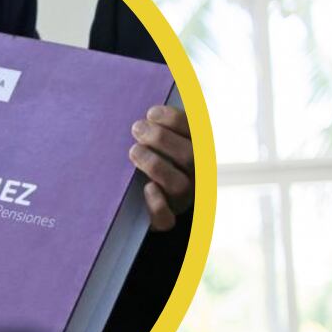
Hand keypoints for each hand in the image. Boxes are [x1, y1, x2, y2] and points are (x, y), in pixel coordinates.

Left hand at [128, 105, 192, 230]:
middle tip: (137, 128)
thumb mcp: (156, 145)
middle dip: (162, 139)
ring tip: (133, 150)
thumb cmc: (150, 164)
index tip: (151, 112)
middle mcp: (195, 176)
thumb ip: (155, 128)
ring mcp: (182, 199)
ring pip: (180, 185)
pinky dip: (157, 205)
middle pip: (190, 156)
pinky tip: (147, 188)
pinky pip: (166, 219)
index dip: (175, 120)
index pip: (196, 132)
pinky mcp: (165, 221)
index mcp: (197, 152)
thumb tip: (143, 110)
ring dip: (156, 165)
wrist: (145, 207)